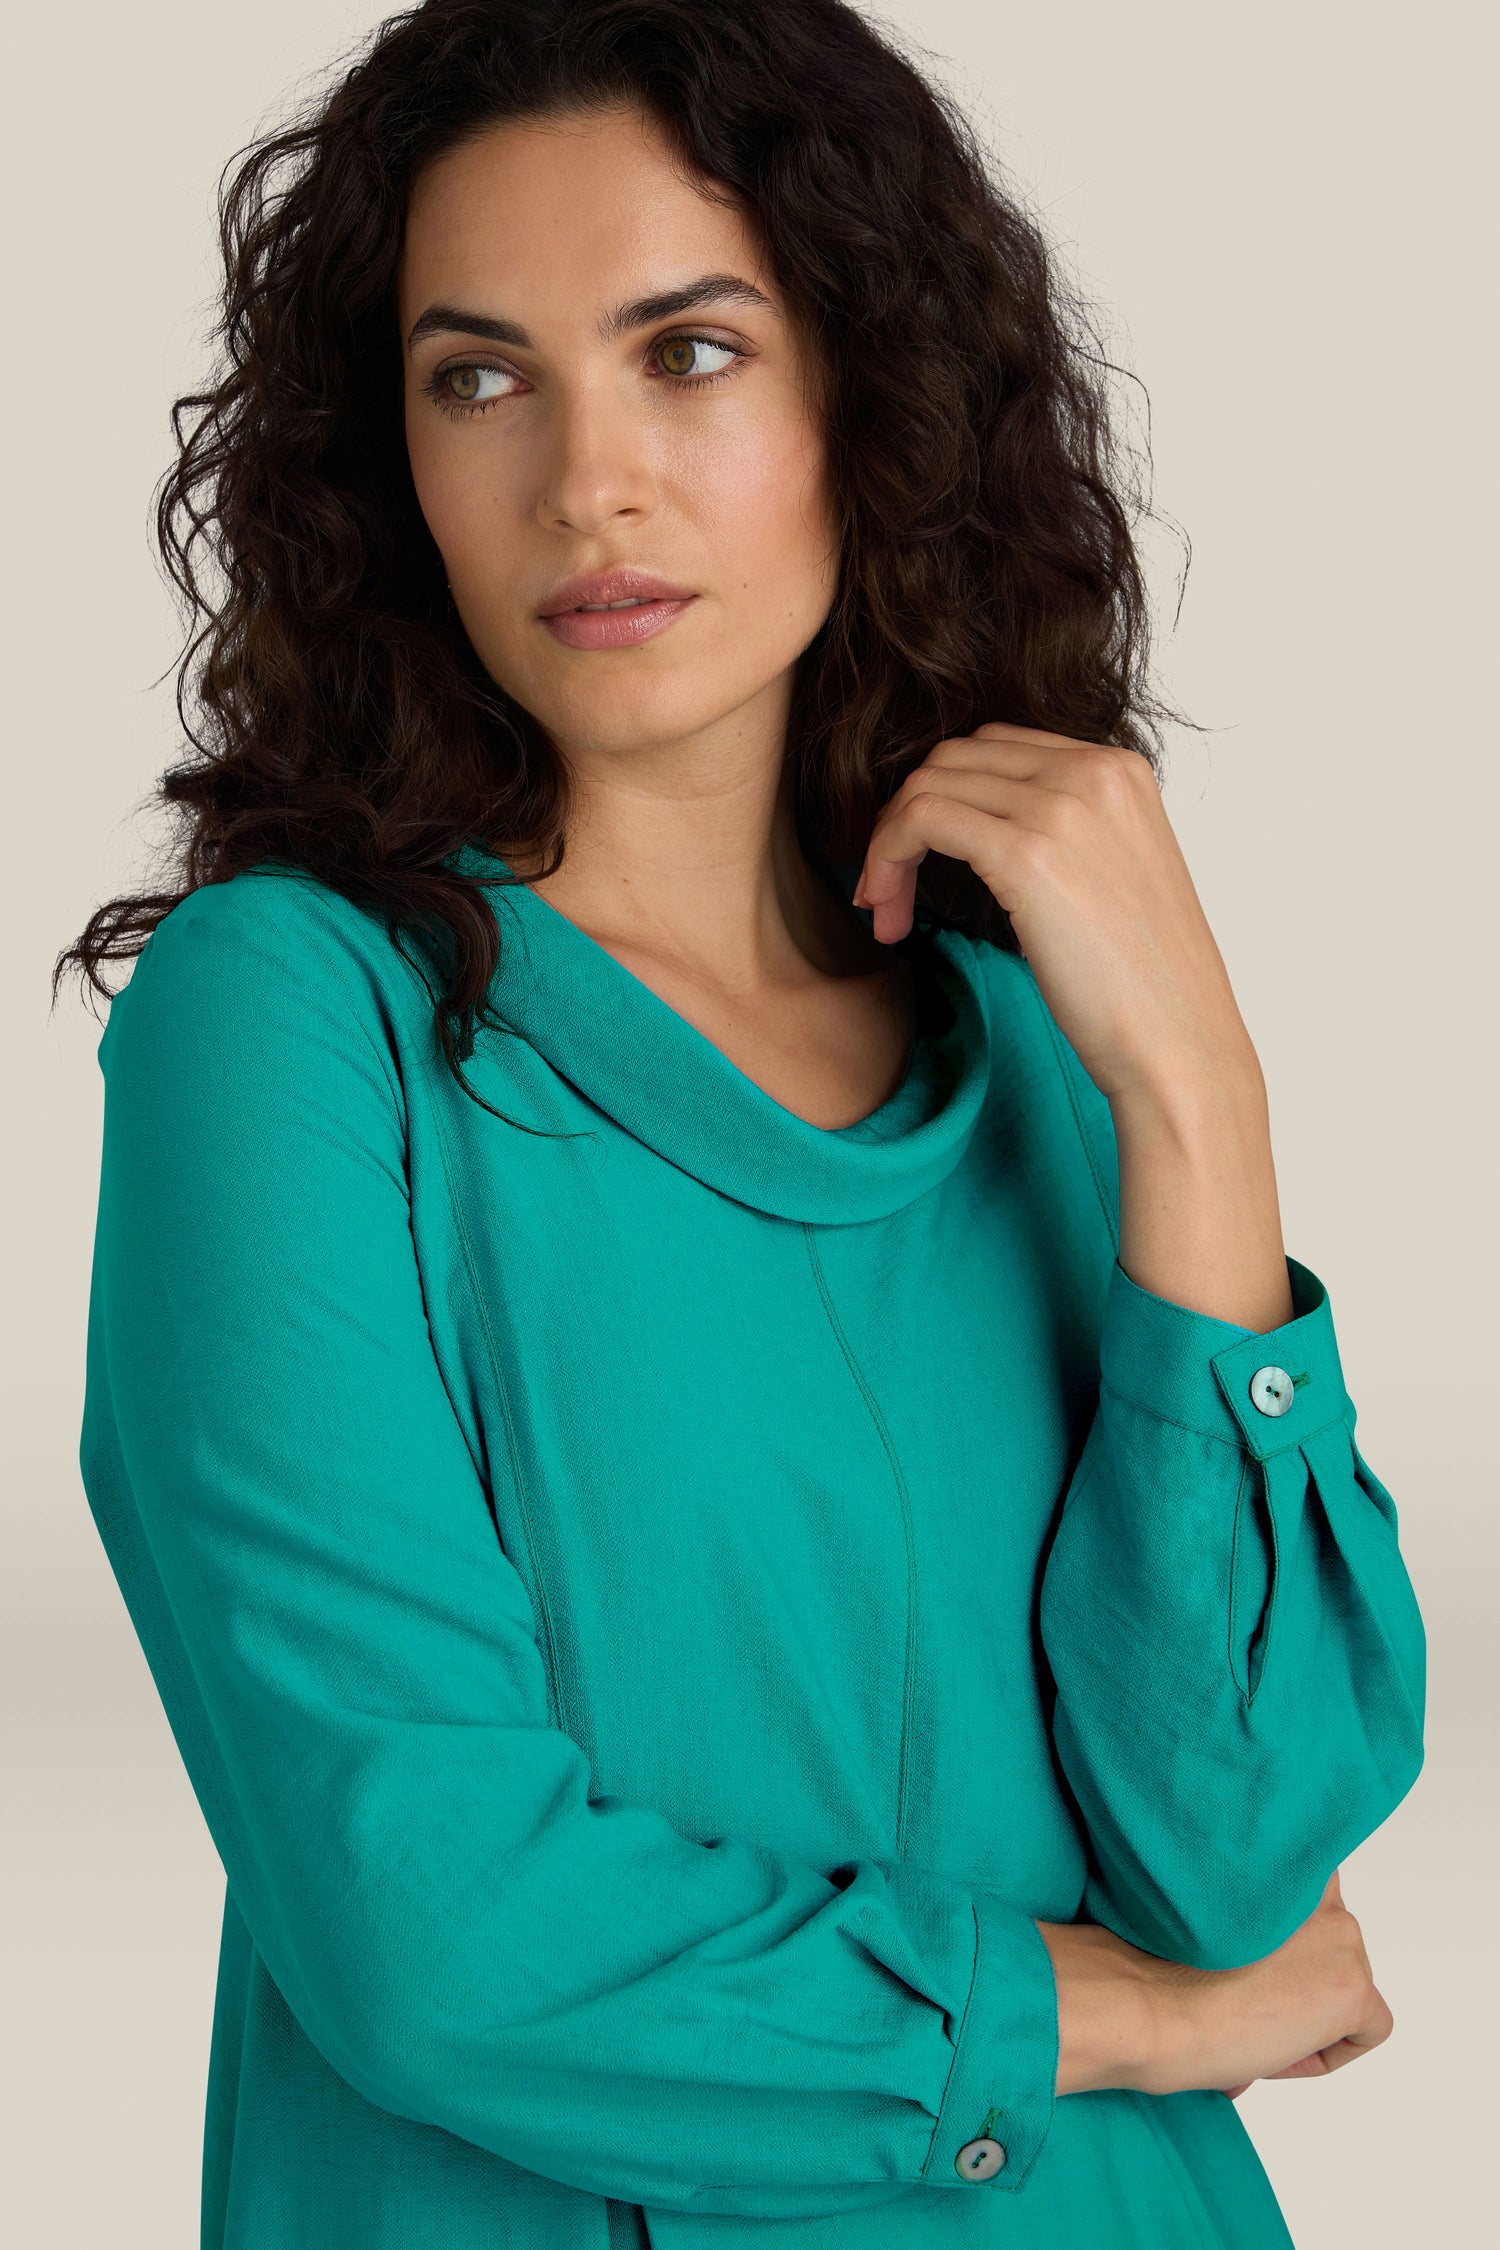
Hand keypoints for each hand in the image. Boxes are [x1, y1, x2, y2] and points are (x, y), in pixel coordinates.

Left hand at [851, 722, 1255, 1105]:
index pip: (996, 748)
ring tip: (885, 911)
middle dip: (905, 818)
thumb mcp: (1112, 876)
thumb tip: (983, 835)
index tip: (919, 862)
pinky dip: (886, 857)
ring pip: (927, 785)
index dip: (943, 797)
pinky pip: (921, 819)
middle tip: (888, 893)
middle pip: (954, 758)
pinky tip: (889, 915)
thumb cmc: (1146, 984)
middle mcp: (1093, 770)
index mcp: (1120, 769)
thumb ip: (1064, 833)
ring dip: (887, 845)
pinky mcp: (1027, 853)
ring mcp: (1062, 806)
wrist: (1179, 1041)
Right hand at [1145, 1868, 1393, 2100]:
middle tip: (1248, 2001)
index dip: (1278, 1947)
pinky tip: (1278, 2046)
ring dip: (1310, 2011)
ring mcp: (1342, 1939)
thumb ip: (1251, 1919)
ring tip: (1255, 2022)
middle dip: (1298, 1980)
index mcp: (1282, 1861)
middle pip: (1329, 1948)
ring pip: (1346, 1985)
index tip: (1243, 1968)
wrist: (1152, 2004)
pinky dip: (1329, 2052)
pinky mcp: (1354, 1989)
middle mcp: (1320, 1890)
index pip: (1306, 1904)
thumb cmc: (1161, 1963)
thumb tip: (1259, 1960)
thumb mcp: (1214, 1916)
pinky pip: (1368, 2031)